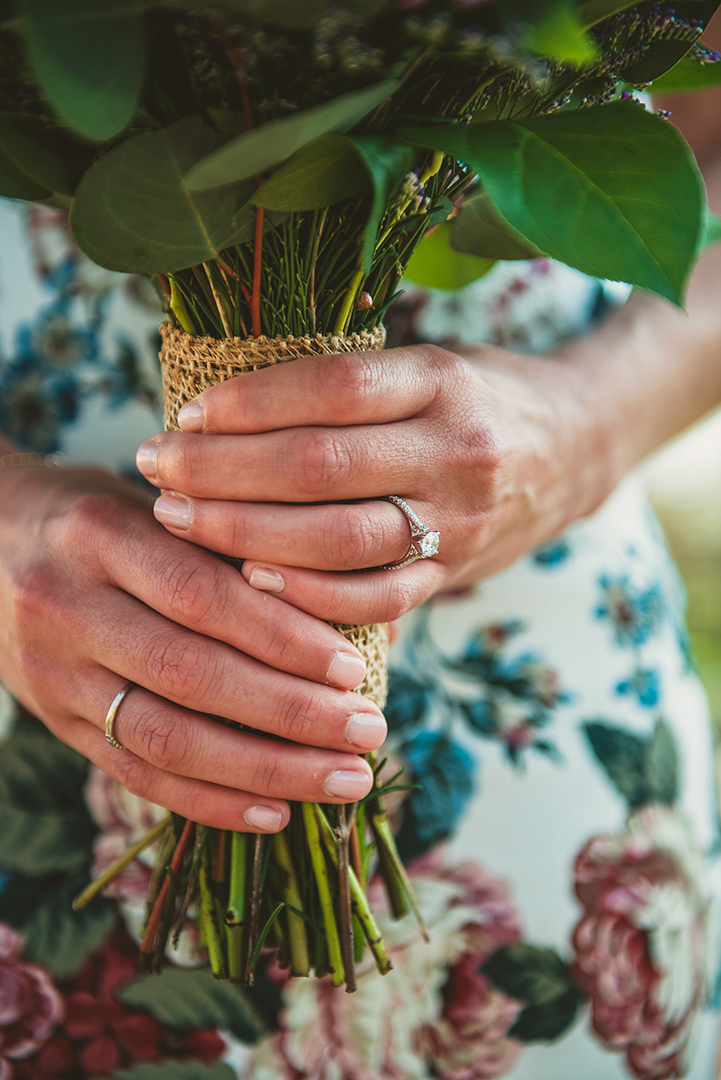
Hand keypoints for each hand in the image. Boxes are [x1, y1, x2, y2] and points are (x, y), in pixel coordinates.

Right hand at [0, 463, 384, 830]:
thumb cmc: (99, 518)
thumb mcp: (154, 508)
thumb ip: (231, 551)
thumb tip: (350, 610)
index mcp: (98, 536)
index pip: (202, 596)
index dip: (283, 637)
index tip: (354, 669)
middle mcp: (66, 607)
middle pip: (190, 676)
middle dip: (291, 713)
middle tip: (367, 733)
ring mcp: (52, 675)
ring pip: (165, 739)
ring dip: (265, 769)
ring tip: (342, 779)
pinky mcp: (53, 723)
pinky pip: (134, 776)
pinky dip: (209, 801)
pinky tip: (274, 811)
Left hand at [138, 342, 608, 623]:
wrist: (574, 451)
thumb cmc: (475, 398)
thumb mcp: (428, 364)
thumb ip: (350, 388)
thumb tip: (222, 409)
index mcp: (444, 380)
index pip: (332, 388)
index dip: (249, 404)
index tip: (185, 416)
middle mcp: (457, 449)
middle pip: (322, 466)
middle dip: (224, 472)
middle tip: (158, 470)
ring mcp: (460, 520)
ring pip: (340, 539)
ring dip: (246, 533)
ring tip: (182, 520)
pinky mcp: (454, 573)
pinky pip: (374, 597)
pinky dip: (307, 594)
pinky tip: (249, 580)